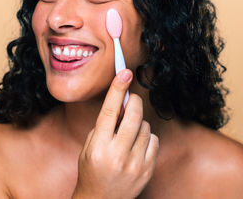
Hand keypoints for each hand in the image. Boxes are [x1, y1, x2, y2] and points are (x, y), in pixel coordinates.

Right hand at [72, 69, 158, 198]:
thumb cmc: (91, 170)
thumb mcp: (89, 146)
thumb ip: (104, 125)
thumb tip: (122, 103)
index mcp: (98, 147)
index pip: (109, 112)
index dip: (117, 90)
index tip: (124, 73)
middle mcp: (117, 155)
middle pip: (133, 116)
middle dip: (134, 102)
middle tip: (132, 100)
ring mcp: (135, 164)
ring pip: (145, 127)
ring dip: (138, 124)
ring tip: (128, 134)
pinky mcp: (148, 169)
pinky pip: (153, 140)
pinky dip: (146, 137)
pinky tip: (136, 146)